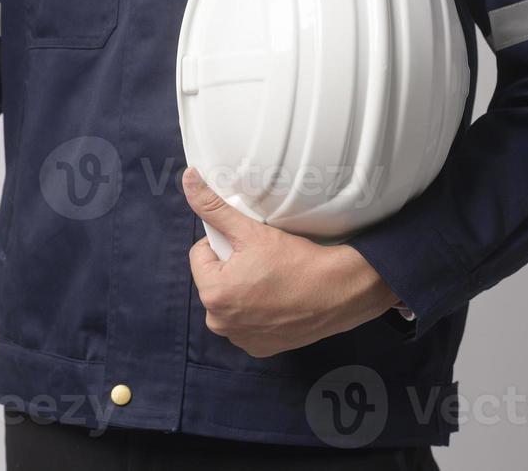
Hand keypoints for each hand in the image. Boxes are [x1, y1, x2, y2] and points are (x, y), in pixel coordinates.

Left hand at [184, 168, 402, 357]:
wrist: (339, 292)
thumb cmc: (296, 261)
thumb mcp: (251, 231)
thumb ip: (214, 207)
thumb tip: (188, 178)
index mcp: (212, 294)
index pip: (200, 255)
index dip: (223, 244)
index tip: (249, 245)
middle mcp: (220, 323)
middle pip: (214, 280)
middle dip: (231, 268)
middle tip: (262, 262)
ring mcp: (240, 339)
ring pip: (230, 301)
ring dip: (243, 290)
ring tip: (271, 281)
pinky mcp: (259, 349)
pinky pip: (247, 323)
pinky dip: (257, 312)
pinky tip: (277, 301)